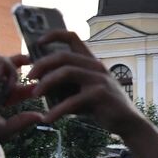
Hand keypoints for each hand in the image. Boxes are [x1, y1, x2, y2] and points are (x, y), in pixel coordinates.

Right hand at [0, 52, 41, 148]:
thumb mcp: (5, 128)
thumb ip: (22, 121)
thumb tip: (40, 116)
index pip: (13, 90)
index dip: (26, 88)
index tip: (37, 87)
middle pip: (5, 69)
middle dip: (19, 62)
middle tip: (31, 60)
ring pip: (1, 62)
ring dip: (11, 69)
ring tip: (9, 84)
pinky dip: (1, 63)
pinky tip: (1, 77)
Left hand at [26, 30, 145, 132]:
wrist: (128, 122)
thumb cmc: (103, 106)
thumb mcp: (84, 90)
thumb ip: (68, 84)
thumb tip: (41, 84)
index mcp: (91, 61)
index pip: (73, 37)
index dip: (54, 35)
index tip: (38, 42)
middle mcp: (95, 66)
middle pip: (63, 56)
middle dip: (42, 64)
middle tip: (30, 76)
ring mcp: (99, 79)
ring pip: (66, 72)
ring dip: (47, 82)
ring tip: (35, 94)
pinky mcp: (100, 95)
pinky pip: (72, 101)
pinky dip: (57, 110)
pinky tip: (48, 118)